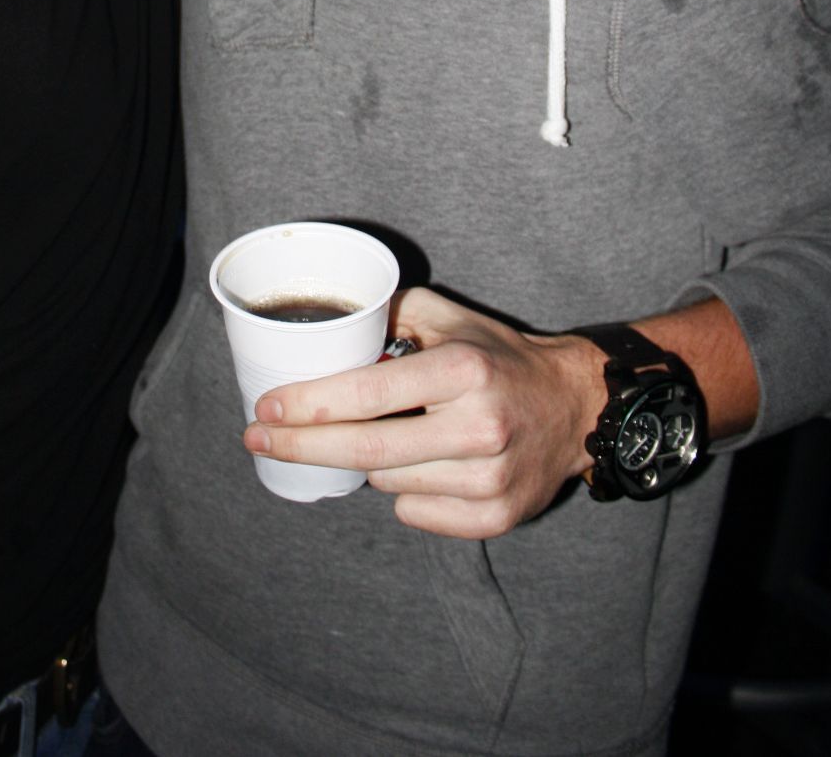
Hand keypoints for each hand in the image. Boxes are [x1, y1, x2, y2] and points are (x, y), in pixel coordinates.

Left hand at [243, 288, 602, 537]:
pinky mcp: (496, 517)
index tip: (265, 409)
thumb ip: (390, 314)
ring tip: (387, 435)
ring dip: (367, 460)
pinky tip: (423, 465)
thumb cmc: (497, 357)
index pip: (368, 394)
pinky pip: (414, 513)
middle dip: (301, 446)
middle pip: (365, 451)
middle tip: (256, 439)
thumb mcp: (448, 318)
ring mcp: (489, 478)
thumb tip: (327, 323)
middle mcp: (479, 426)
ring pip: (385, 482)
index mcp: (462, 369)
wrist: (574, 407)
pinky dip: (402, 492)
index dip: (309, 405)